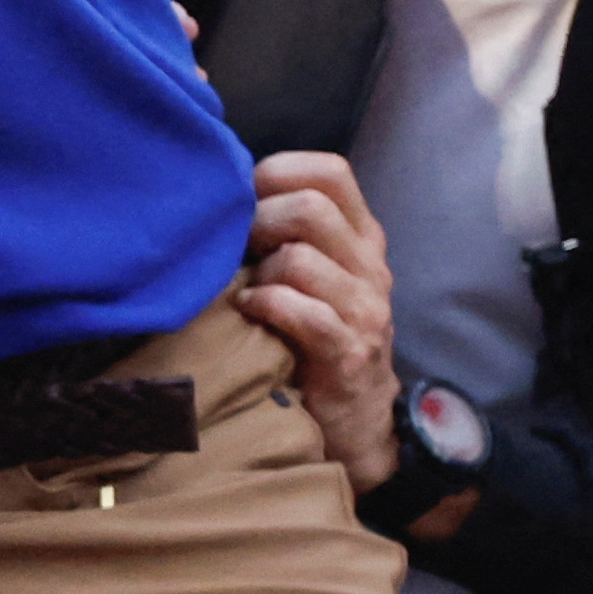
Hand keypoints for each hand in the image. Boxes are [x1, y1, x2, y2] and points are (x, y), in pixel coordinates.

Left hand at [238, 146, 400, 489]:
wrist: (359, 421)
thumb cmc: (316, 339)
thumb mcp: (315, 276)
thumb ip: (287, 234)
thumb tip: (222, 193)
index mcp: (361, 237)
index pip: (331, 172)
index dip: (278, 173)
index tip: (243, 198)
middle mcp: (370, 265)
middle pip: (310, 207)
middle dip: (257, 222)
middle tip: (233, 249)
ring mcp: (364, 309)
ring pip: (300, 258)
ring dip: (258, 271)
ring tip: (243, 290)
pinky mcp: (347, 353)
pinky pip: (302, 311)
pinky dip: (266, 306)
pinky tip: (249, 313)